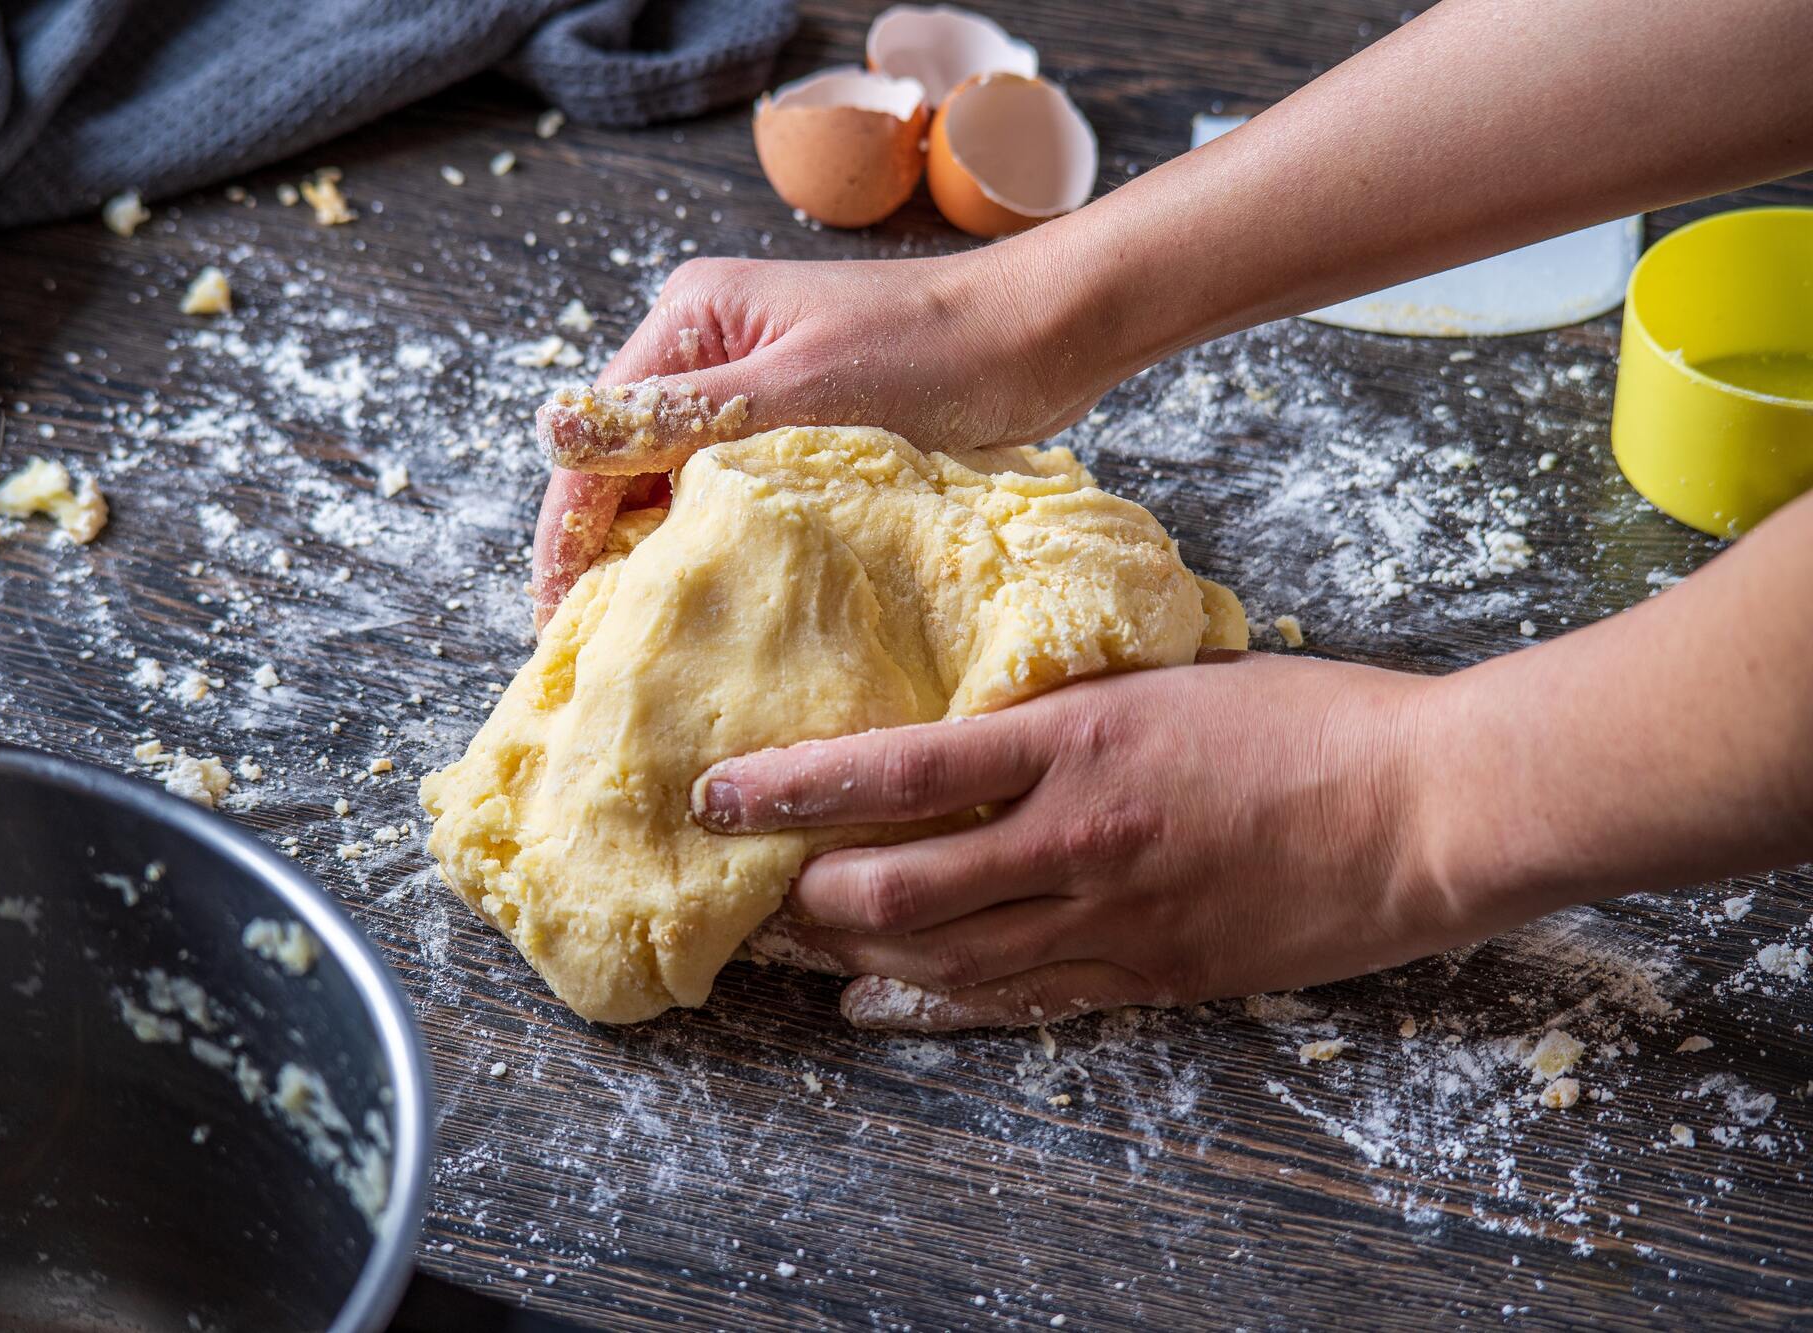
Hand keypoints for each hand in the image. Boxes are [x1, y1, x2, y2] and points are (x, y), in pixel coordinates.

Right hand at [531, 247, 1110, 625]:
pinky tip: (719, 603)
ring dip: (664, 556)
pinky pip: (732, 494)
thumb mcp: (797, 389)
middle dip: (606, 553)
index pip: (596, 442)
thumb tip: (551, 431)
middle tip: (598, 652)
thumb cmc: (932, 352)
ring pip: (676, 487)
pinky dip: (721, 544)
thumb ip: (679, 417)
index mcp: (691, 320)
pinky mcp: (797, 426)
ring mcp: (752, 389)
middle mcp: (707, 348)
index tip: (559, 623)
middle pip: (625, 466)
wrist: (1040, 338)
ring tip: (649, 645)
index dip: (568, 535)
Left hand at [693, 652, 1456, 1030]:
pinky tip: (879, 1003)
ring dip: (852, 956)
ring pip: (941, 958)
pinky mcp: (1150, 975)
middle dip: (804, 896)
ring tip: (795, 945)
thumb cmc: (1307, 721)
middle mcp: (1075, 838)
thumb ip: (1063, 711)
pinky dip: (935, 1004)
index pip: (895, 770)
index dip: (792, 788)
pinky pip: (1017, 1002)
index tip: (720, 794)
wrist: (1423, 808)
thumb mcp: (1163, 680)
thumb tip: (973, 719)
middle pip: (894, 888)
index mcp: (1075, 740)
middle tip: (752, 887)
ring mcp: (1111, 919)